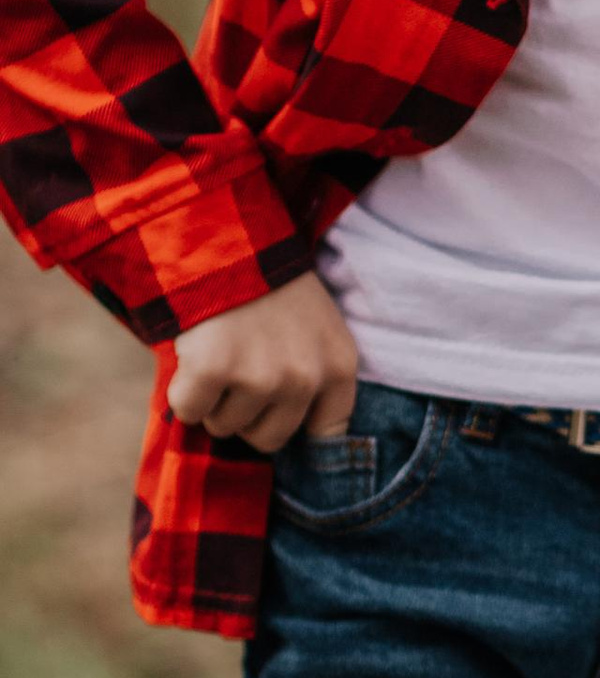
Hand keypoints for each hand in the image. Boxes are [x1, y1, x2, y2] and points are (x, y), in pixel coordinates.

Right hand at [166, 270, 360, 451]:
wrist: (228, 240)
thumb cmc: (270, 287)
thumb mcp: (319, 327)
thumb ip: (317, 375)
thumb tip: (296, 433)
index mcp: (339, 367)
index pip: (328, 432)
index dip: (294, 423)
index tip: (274, 412)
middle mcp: (305, 378)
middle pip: (268, 438)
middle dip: (247, 413)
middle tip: (237, 370)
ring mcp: (260, 377)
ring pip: (226, 426)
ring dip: (214, 400)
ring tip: (218, 354)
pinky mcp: (214, 371)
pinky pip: (189, 410)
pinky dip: (182, 392)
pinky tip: (193, 357)